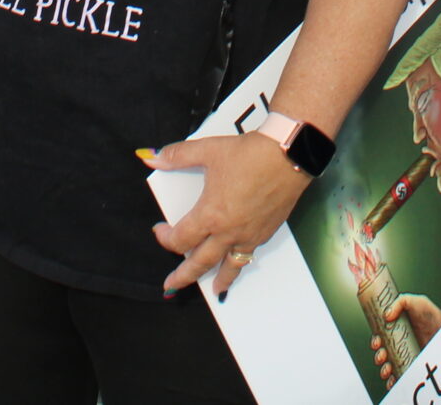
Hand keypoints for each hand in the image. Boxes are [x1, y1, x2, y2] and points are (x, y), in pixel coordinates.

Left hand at [145, 132, 311, 298]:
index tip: (160, 231)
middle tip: (172, 286)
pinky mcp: (267, 231)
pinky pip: (249, 254)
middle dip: (184, 276)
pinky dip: (241, 261)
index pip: (180, 239)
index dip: (165, 238)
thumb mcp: (208, 150)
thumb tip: (151, 157)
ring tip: (215, 290)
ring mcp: (250, 235)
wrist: (289, 154)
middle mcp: (228, 232)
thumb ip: (178, 156)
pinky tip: (240, 259)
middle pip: (201, 262)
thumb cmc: (249, 154)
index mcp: (210, 215)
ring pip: (230, 265)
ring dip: (220, 279)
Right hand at [372, 295, 440, 379]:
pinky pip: (401, 376)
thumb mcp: (415, 301)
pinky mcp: (413, 366)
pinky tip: (392, 381)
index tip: (377, 343)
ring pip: (390, 366)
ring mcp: (406, 355)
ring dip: (384, 370)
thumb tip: (386, 315)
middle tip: (382, 357)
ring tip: (387, 370)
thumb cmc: (431, 314)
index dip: (376, 341)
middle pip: (383, 353)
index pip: (380, 338)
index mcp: (395, 329)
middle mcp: (399, 344)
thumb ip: (401, 302)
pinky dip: (393, 381)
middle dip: (379, 357)